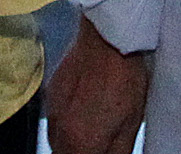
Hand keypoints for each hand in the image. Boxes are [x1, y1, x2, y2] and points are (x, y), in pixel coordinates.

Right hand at [41, 15, 151, 153]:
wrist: (106, 38)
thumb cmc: (123, 78)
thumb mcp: (130, 125)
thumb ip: (117, 152)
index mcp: (81, 143)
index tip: (103, 151)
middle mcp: (59, 131)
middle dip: (81, 153)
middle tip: (98, 146)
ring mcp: (51, 112)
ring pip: (56, 142)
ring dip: (71, 144)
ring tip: (91, 132)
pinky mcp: (50, 95)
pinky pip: (54, 122)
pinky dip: (66, 125)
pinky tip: (83, 114)